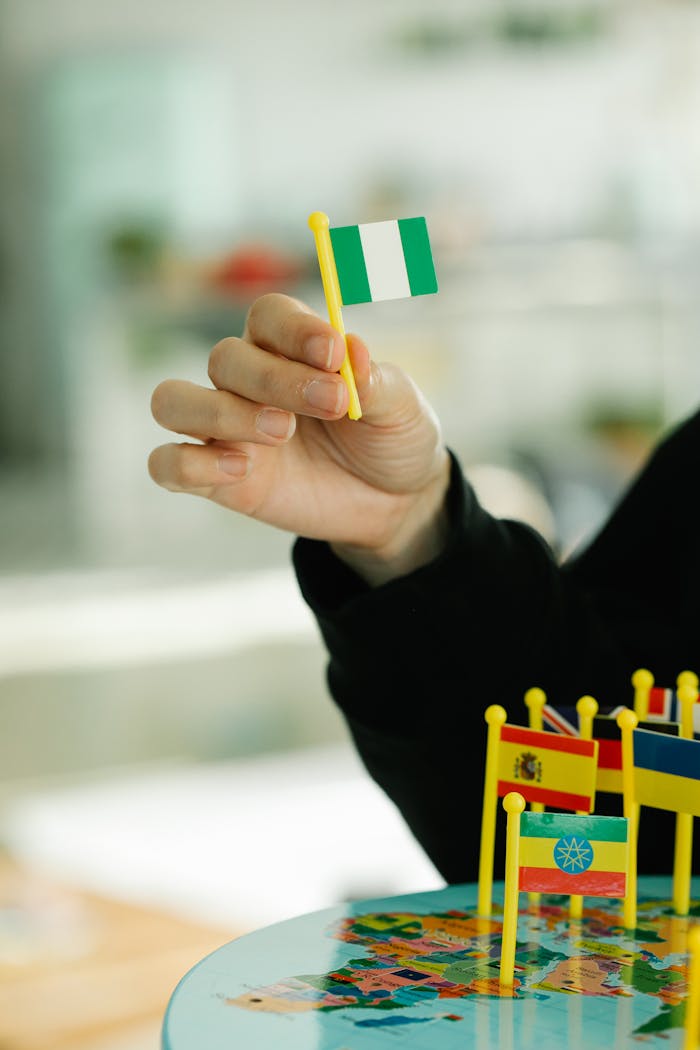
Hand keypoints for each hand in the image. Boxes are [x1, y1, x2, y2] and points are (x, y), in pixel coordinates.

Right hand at [149, 294, 449, 584]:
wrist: (394, 503)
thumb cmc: (391, 439)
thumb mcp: (400, 408)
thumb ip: (375, 380)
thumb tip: (351, 349)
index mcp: (291, 348)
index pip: (269, 316)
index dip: (294, 329)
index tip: (333, 354)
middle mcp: (248, 381)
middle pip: (226, 358)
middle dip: (275, 379)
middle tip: (332, 403)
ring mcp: (226, 430)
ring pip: (173, 401)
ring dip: (220, 412)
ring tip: (281, 433)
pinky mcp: (217, 480)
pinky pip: (167, 464)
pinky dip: (188, 464)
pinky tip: (240, 469)